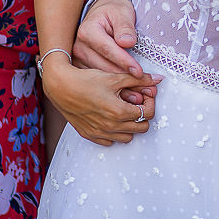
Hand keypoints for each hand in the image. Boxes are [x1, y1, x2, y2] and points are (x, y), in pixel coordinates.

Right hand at [39, 55, 159, 145]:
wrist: (61, 87)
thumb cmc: (87, 80)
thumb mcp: (115, 77)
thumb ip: (139, 80)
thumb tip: (158, 79)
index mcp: (120, 112)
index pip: (148, 114)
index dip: (150, 103)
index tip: (145, 95)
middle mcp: (111, 126)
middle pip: (141, 128)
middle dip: (143, 114)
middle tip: (136, 102)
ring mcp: (100, 133)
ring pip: (128, 137)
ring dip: (130, 125)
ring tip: (124, 110)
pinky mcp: (89, 135)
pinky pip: (110, 141)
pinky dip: (115, 132)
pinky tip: (110, 118)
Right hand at [73, 0, 158, 103]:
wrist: (100, 13)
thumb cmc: (113, 12)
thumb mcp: (122, 12)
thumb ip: (125, 26)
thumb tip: (127, 42)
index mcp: (87, 31)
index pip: (108, 50)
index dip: (125, 62)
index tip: (140, 72)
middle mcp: (78, 47)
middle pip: (103, 68)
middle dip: (126, 80)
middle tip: (146, 89)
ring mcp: (76, 60)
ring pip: (100, 79)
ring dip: (120, 89)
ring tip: (139, 96)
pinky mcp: (79, 69)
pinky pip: (96, 83)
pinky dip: (112, 91)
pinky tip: (126, 96)